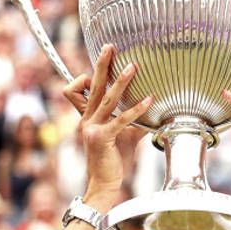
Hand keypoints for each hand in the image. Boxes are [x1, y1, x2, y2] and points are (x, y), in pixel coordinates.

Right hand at [63, 44, 152, 212]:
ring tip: (134, 67)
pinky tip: (149, 100)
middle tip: (110, 46)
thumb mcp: (124, 136)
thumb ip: (132, 120)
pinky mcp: (102, 137)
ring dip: (121, 80)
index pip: (78, 89)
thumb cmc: (113, 160)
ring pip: (107, 97)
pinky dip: (136, 108)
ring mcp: (92, 127)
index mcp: (88, 117)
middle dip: (102, 63)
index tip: (102, 71)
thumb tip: (152, 108)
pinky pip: (121, 118)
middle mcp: (87, 119)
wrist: (104, 183)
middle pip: (92, 85)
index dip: (86, 78)